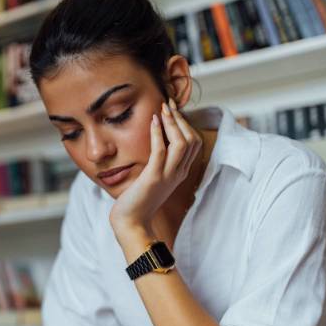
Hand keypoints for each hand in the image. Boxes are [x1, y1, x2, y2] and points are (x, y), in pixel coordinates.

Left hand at [108, 99, 202, 233]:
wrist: (131, 222)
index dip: (186, 124)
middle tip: (169, 104)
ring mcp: (168, 175)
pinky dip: (159, 133)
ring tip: (163, 108)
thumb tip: (157, 145)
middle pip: (192, 140)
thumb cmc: (138, 200)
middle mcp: (178, 173)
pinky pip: (161, 151)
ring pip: (182, 143)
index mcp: (180, 173)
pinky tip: (153, 121)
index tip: (173, 110)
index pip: (194, 143)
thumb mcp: (154, 178)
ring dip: (173, 123)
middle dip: (181, 119)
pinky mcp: (153, 177)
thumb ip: (160, 164)